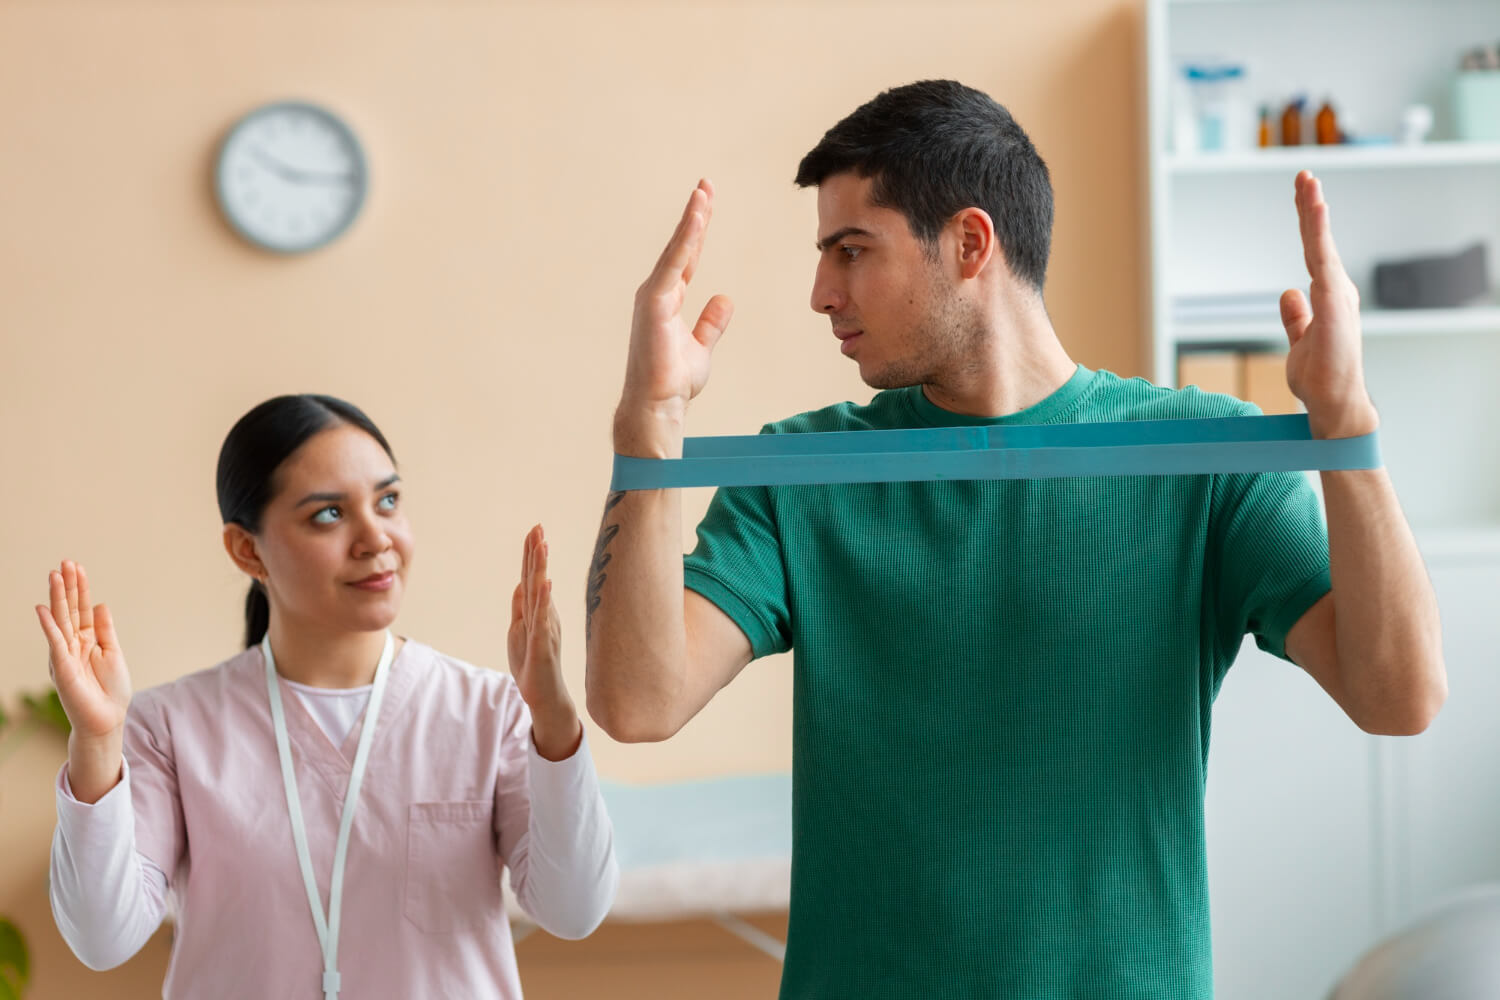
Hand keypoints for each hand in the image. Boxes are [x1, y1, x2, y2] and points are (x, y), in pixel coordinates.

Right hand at [35, 560, 131, 742]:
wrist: (107, 719)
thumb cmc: (110, 689)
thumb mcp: (112, 652)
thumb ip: (105, 629)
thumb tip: (102, 603)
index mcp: (88, 639)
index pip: (82, 608)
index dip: (80, 588)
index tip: (77, 567)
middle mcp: (73, 643)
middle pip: (69, 609)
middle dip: (67, 586)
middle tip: (65, 562)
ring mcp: (65, 654)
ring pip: (60, 620)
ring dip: (57, 598)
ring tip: (55, 575)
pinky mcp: (62, 667)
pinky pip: (55, 642)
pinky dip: (49, 625)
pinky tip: (44, 609)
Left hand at [506, 525, 580, 759]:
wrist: (543, 696)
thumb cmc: (532, 665)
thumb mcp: (519, 632)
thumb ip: (521, 608)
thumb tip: (520, 583)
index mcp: (537, 611)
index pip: (532, 578)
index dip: (532, 555)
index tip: (534, 530)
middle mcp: (544, 615)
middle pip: (537, 579)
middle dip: (537, 553)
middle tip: (538, 527)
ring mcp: (545, 628)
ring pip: (541, 593)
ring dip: (541, 568)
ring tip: (542, 545)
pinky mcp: (543, 644)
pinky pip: (543, 619)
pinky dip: (544, 600)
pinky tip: (545, 583)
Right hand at [618, 179, 734, 447]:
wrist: (658, 406)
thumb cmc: (673, 382)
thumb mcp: (701, 347)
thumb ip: (711, 322)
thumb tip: (724, 298)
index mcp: (668, 301)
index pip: (686, 258)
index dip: (697, 231)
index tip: (706, 203)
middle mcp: (658, 293)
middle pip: (681, 246)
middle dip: (694, 214)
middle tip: (706, 184)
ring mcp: (653, 296)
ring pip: (677, 249)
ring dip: (691, 219)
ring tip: (704, 191)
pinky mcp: (654, 302)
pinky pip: (675, 264)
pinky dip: (686, 240)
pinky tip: (697, 220)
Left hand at [1279, 171, 1378, 438]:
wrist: (1333, 402)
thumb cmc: (1321, 376)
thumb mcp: (1300, 340)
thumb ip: (1296, 316)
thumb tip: (1289, 293)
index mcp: (1328, 296)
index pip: (1314, 251)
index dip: (1309, 223)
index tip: (1303, 194)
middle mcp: (1336, 291)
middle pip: (1318, 241)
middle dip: (1311, 207)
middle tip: (1303, 176)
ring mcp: (1337, 297)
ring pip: (1321, 247)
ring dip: (1315, 214)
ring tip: (1308, 184)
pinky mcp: (1333, 306)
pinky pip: (1324, 265)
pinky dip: (1320, 238)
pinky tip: (1317, 216)